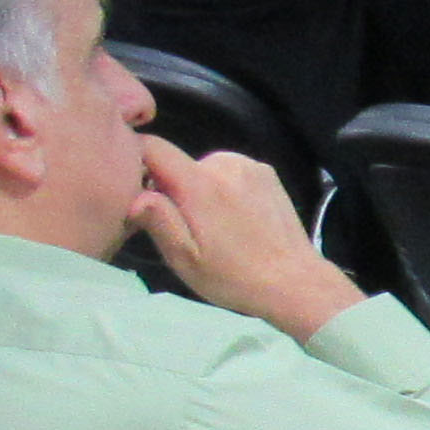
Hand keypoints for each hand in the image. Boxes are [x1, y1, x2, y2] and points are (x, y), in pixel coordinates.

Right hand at [133, 137, 360, 341]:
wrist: (296, 282)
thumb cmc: (234, 277)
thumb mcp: (185, 258)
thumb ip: (157, 219)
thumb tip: (135, 193)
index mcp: (200, 183)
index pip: (153, 147)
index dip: (136, 160)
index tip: (134, 186)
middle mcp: (226, 163)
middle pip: (180, 163)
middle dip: (173, 189)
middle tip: (186, 227)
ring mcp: (251, 166)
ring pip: (205, 169)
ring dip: (200, 189)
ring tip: (216, 227)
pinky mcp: (269, 174)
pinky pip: (231, 172)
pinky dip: (225, 188)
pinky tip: (238, 219)